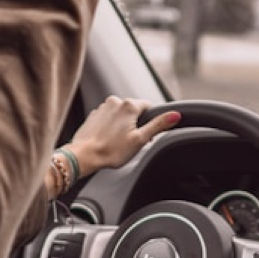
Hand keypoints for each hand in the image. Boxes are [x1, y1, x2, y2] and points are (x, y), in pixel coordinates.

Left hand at [65, 96, 180, 176]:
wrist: (83, 156)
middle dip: (135, 124)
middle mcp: (115, 101)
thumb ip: (158, 125)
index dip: (150, 122)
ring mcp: (102, 108)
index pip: (148, 107)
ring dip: (122, 126)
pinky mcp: (93, 115)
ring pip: (120, 115)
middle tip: (131, 142)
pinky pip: (108, 119)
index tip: (144, 135)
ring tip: (117, 143)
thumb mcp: (140, 139)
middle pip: (134, 111)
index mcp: (129, 105)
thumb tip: (175, 115)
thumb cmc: (111, 151)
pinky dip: (110, 128)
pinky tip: (107, 140)